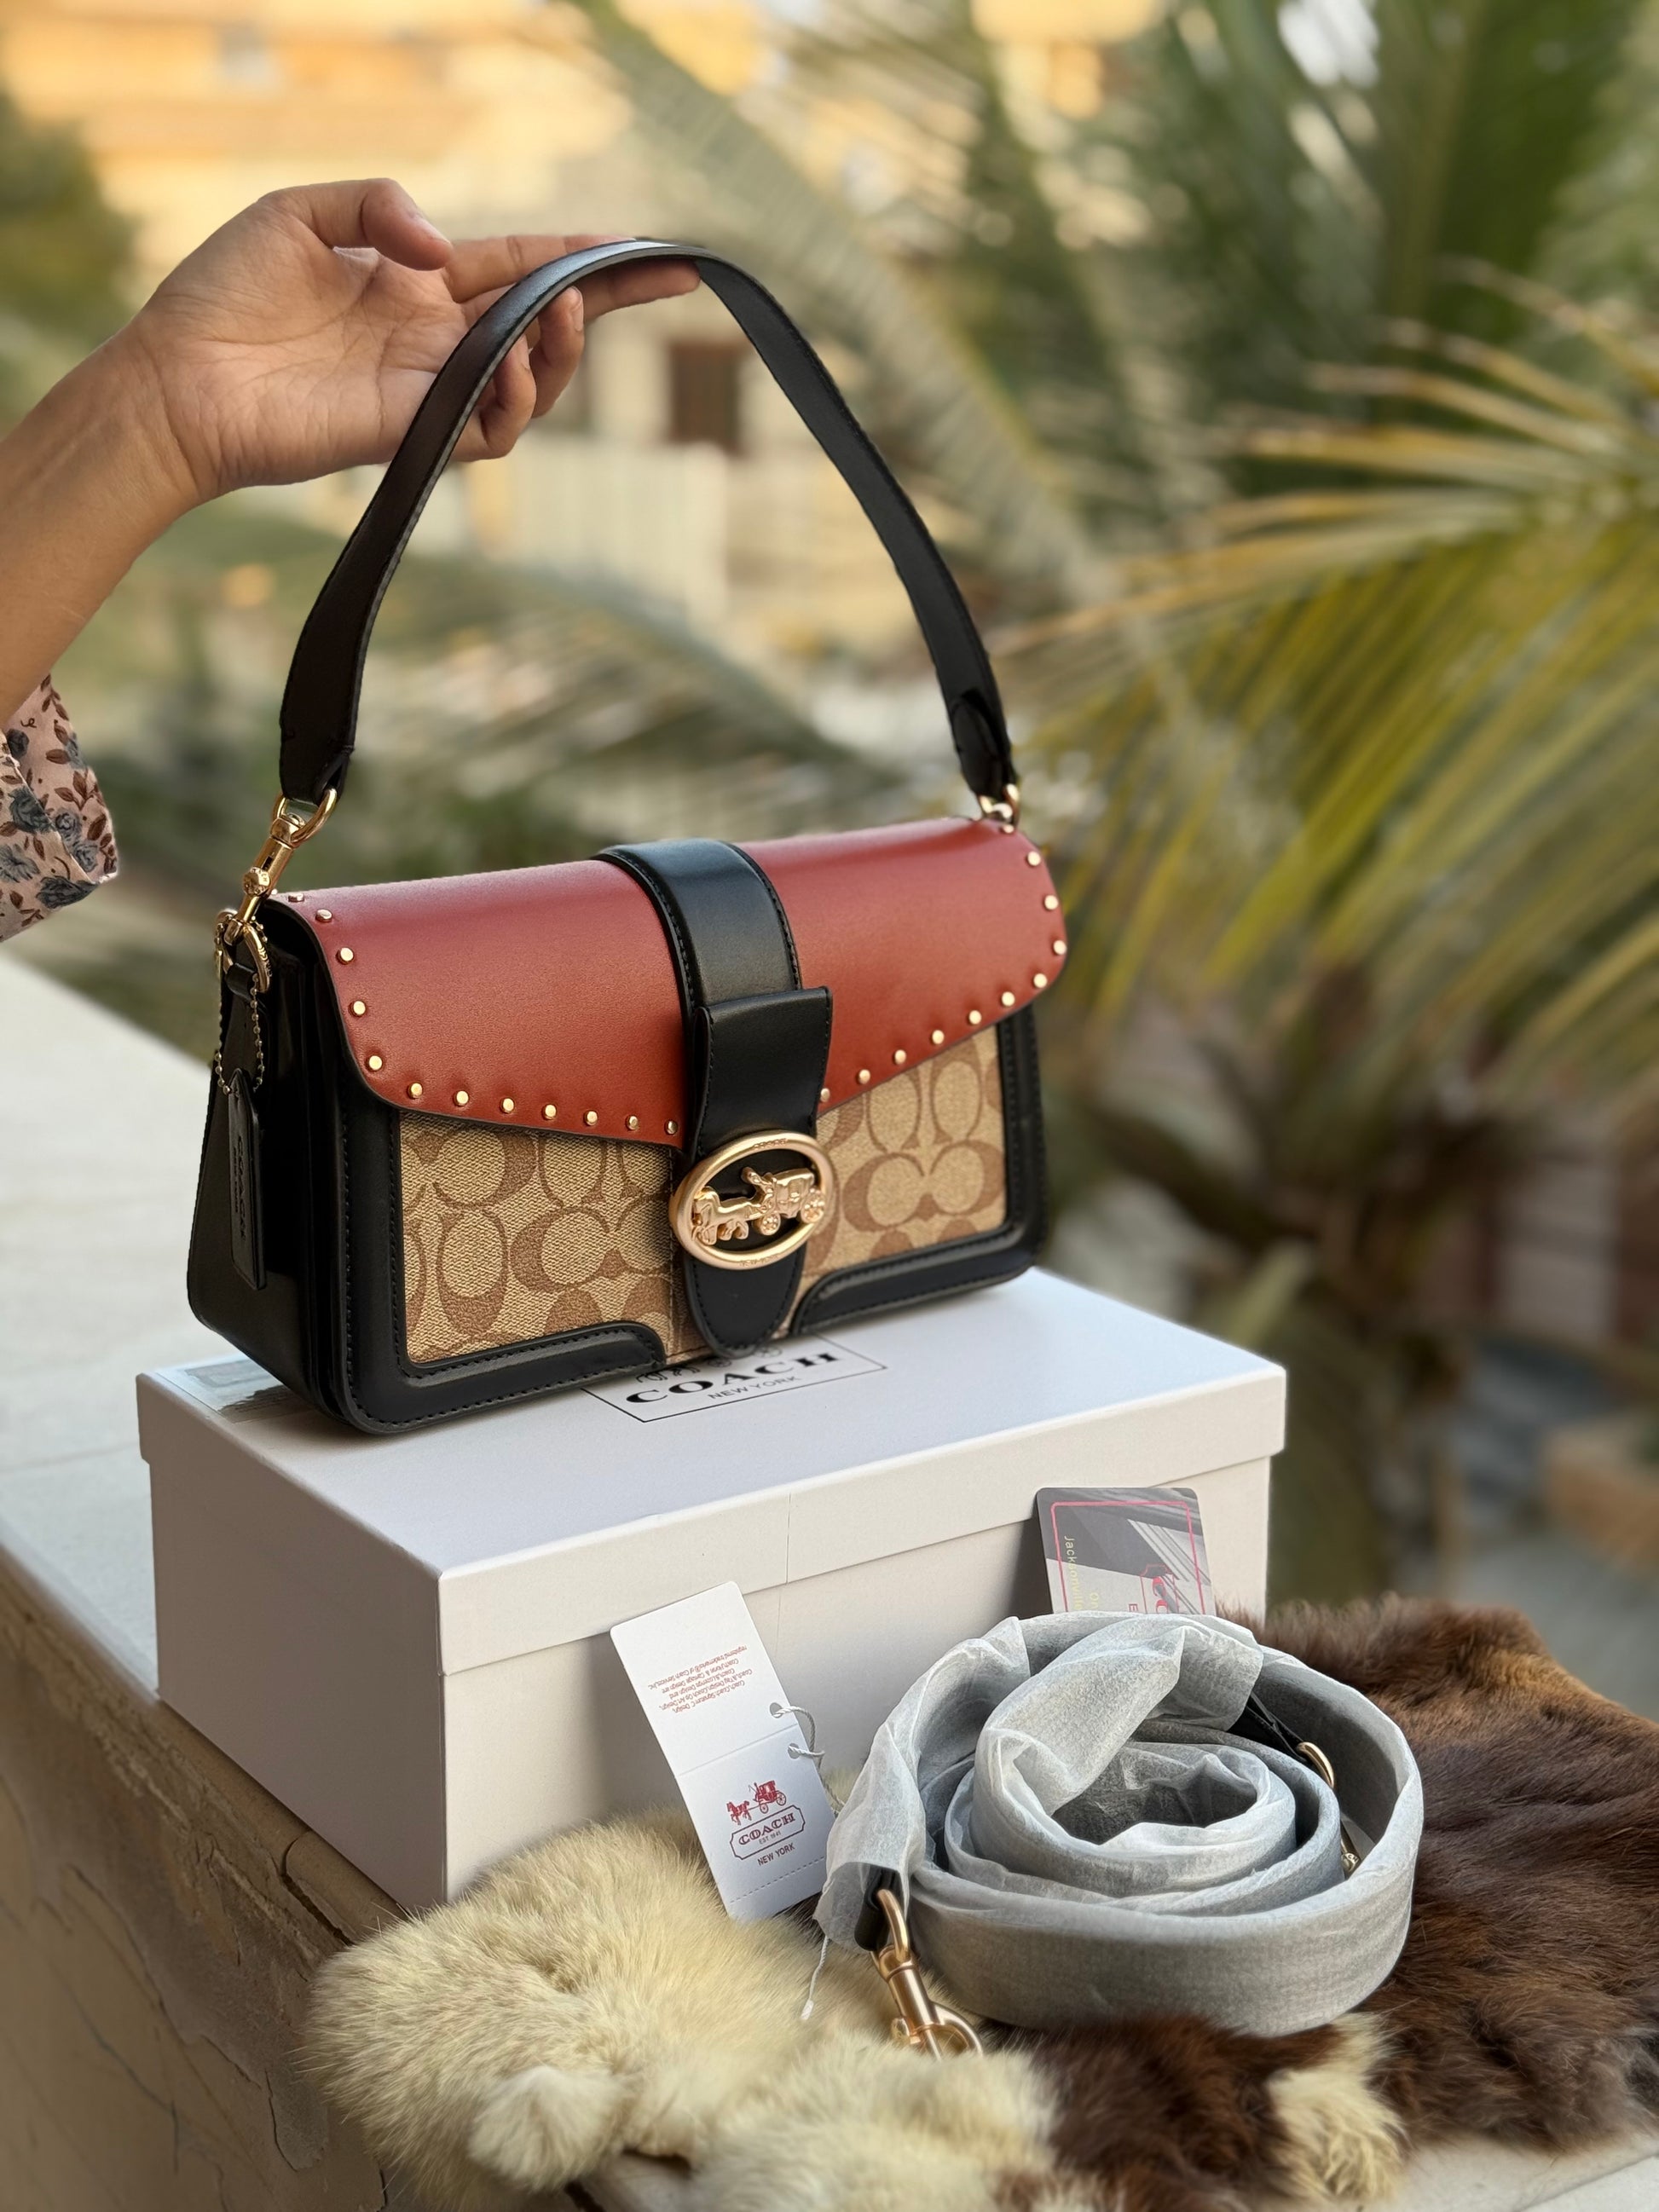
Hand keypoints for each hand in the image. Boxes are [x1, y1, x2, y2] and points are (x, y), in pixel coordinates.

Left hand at [114, 178, 697, 506]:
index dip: (580, 253)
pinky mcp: (415, 432)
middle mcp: (435, 337)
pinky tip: (513, 359)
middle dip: (614, 299)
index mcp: (415, 281)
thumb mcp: (298, 213)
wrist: (180, 378)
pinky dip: (518, 395)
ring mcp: (430, 388)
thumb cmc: (224, 296)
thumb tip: (446, 250)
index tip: (642, 247)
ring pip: (534, 380)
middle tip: (669, 277)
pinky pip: (493, 426)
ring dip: (566, 348)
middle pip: (547, 320)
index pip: (517, 263)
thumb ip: (378, 205)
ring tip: (570, 309)